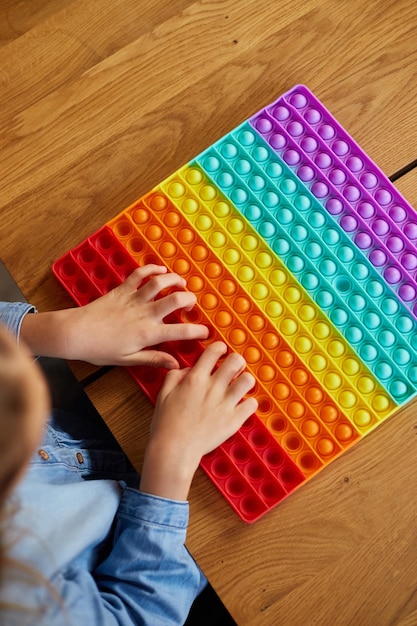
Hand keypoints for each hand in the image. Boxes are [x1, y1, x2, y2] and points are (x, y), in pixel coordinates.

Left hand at [21, 265, 207, 367]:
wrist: (76, 333)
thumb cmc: (100, 350)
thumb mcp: (128, 360)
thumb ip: (154, 359)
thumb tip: (175, 365)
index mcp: (148, 334)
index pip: (181, 332)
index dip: (198, 331)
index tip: (205, 332)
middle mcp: (144, 313)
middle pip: (175, 299)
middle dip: (189, 300)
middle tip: (190, 305)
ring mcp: (133, 299)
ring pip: (160, 282)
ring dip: (174, 280)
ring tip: (181, 284)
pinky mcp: (122, 289)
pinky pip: (139, 274)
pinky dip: (151, 269)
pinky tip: (160, 270)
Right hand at [139, 342, 257, 500]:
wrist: (174, 450)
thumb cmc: (166, 424)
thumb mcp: (163, 394)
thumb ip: (175, 376)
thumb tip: (187, 369)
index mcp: (195, 379)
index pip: (214, 351)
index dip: (219, 348)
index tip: (220, 351)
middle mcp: (213, 388)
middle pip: (236, 360)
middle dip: (236, 361)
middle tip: (233, 368)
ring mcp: (225, 404)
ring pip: (248, 380)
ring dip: (244, 380)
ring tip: (239, 386)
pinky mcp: (234, 420)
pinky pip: (252, 404)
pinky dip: (249, 403)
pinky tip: (241, 405)